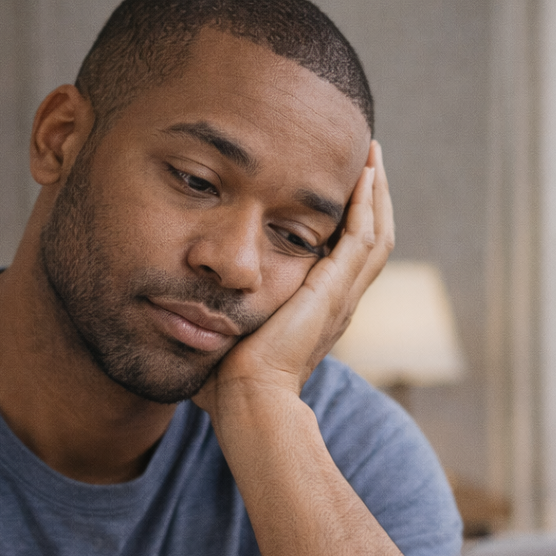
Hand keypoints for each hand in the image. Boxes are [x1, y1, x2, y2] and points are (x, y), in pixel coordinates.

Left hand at [194, 141, 393, 415]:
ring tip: (371, 154)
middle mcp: (338, 304)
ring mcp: (340, 298)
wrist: (247, 401)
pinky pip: (363, 238)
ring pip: (375, 233)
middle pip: (370, 239)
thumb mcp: (225, 337)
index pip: (343, 258)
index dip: (347, 222)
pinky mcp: (334, 292)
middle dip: (370, 197)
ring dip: (374, 192)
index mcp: (317, 314)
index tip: (338, 189)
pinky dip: (366, 204)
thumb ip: (215, 320)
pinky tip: (362, 172)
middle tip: (367, 158)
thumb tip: (180, 312)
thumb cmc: (229, 385)